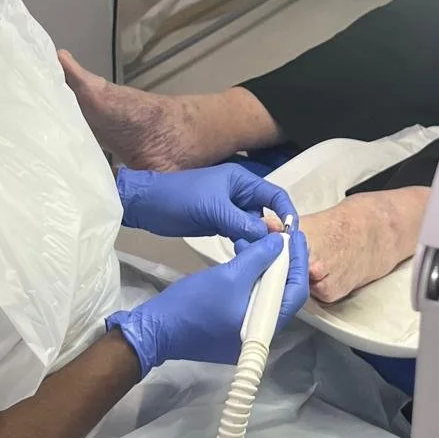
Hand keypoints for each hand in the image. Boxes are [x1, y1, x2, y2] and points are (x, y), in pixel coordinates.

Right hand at [107, 229, 309, 374]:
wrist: (155, 330)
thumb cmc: (193, 304)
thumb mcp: (229, 275)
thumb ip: (258, 258)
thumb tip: (280, 243)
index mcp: (265, 326)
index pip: (296, 291)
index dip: (299, 261)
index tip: (295, 235)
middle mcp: (260, 334)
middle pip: (282, 294)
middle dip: (282, 262)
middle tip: (279, 236)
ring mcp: (245, 335)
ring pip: (265, 296)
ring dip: (264, 269)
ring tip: (255, 243)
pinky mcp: (231, 330)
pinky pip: (250, 302)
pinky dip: (250, 280)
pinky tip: (242, 259)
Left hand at [117, 163, 295, 244]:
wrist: (147, 206)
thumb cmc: (180, 198)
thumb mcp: (213, 209)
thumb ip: (242, 222)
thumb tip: (269, 237)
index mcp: (242, 182)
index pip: (275, 195)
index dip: (286, 213)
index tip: (291, 235)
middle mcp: (240, 194)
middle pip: (266, 214)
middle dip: (270, 232)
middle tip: (273, 253)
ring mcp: (229, 209)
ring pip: (253, 227)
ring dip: (255, 241)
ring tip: (253, 256)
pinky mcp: (219, 223)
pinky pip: (240, 234)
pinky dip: (243, 244)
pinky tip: (241, 255)